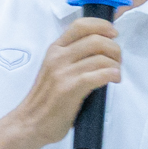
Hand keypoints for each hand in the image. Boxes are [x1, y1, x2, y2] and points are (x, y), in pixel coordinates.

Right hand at [10, 17, 120, 148]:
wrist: (30, 123)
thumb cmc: (46, 99)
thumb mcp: (54, 69)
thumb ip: (71, 58)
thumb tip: (100, 51)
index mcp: (55, 49)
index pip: (81, 25)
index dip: (102, 25)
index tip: (113, 33)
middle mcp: (58, 57)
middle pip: (95, 39)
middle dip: (114, 48)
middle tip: (117, 60)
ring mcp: (63, 72)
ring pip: (100, 58)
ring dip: (115, 64)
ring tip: (116, 73)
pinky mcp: (70, 88)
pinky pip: (98, 75)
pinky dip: (112, 75)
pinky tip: (114, 79)